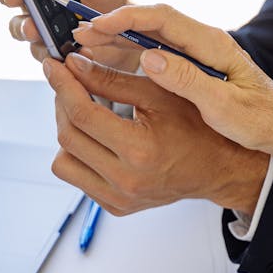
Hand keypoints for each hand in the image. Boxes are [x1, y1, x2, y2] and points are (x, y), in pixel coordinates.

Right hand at [0, 0, 136, 69]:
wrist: (125, 17)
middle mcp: (34, 4)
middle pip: (12, 7)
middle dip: (15, 7)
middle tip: (24, 9)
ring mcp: (43, 29)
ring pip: (25, 33)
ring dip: (31, 32)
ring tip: (42, 33)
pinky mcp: (56, 49)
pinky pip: (50, 54)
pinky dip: (60, 54)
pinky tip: (78, 50)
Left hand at [42, 51, 268, 215]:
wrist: (219, 168)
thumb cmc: (197, 127)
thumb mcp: (158, 94)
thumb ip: (112, 80)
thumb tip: (73, 66)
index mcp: (139, 151)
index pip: (82, 114)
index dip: (63, 84)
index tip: (53, 65)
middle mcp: (126, 181)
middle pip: (67, 137)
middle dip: (62, 102)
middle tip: (67, 80)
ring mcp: (119, 199)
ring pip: (64, 162)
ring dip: (67, 130)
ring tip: (82, 109)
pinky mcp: (115, 207)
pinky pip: (78, 178)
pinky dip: (79, 153)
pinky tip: (95, 134)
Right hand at [78, 4, 272, 234]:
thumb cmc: (263, 122)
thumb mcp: (226, 108)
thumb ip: (188, 81)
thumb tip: (149, 58)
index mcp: (213, 44)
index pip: (163, 19)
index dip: (126, 18)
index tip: (97, 26)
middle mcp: (204, 42)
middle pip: (151, 21)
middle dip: (113, 25)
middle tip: (78, 34)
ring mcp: (198, 53)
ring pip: (150, 36)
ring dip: (117, 38)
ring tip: (83, 45)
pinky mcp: (193, 67)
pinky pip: (155, 52)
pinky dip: (129, 54)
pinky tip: (107, 62)